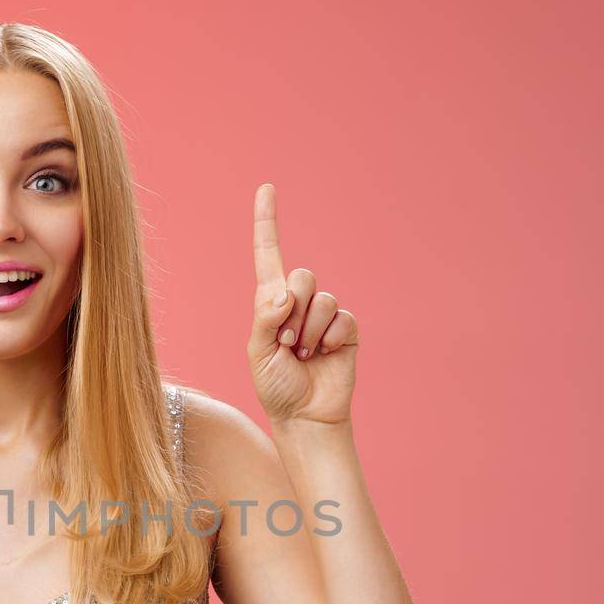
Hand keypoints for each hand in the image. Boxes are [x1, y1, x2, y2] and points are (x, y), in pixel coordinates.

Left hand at [247, 183, 358, 425]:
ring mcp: (324, 315)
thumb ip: (265, 317)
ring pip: (321, 298)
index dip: (267, 222)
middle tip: (287, 343)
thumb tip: (285, 292)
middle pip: (301, 275)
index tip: (266, 187)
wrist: (305, 415)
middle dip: (292, 311)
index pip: (268, 255)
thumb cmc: (275, 386)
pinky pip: (340, 317)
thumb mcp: (257, 352)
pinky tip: (325, 356)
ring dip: (309, 331)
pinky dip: (329, 339)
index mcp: (270, 302)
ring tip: (303, 355)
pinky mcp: (346, 329)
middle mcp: (298, 302)